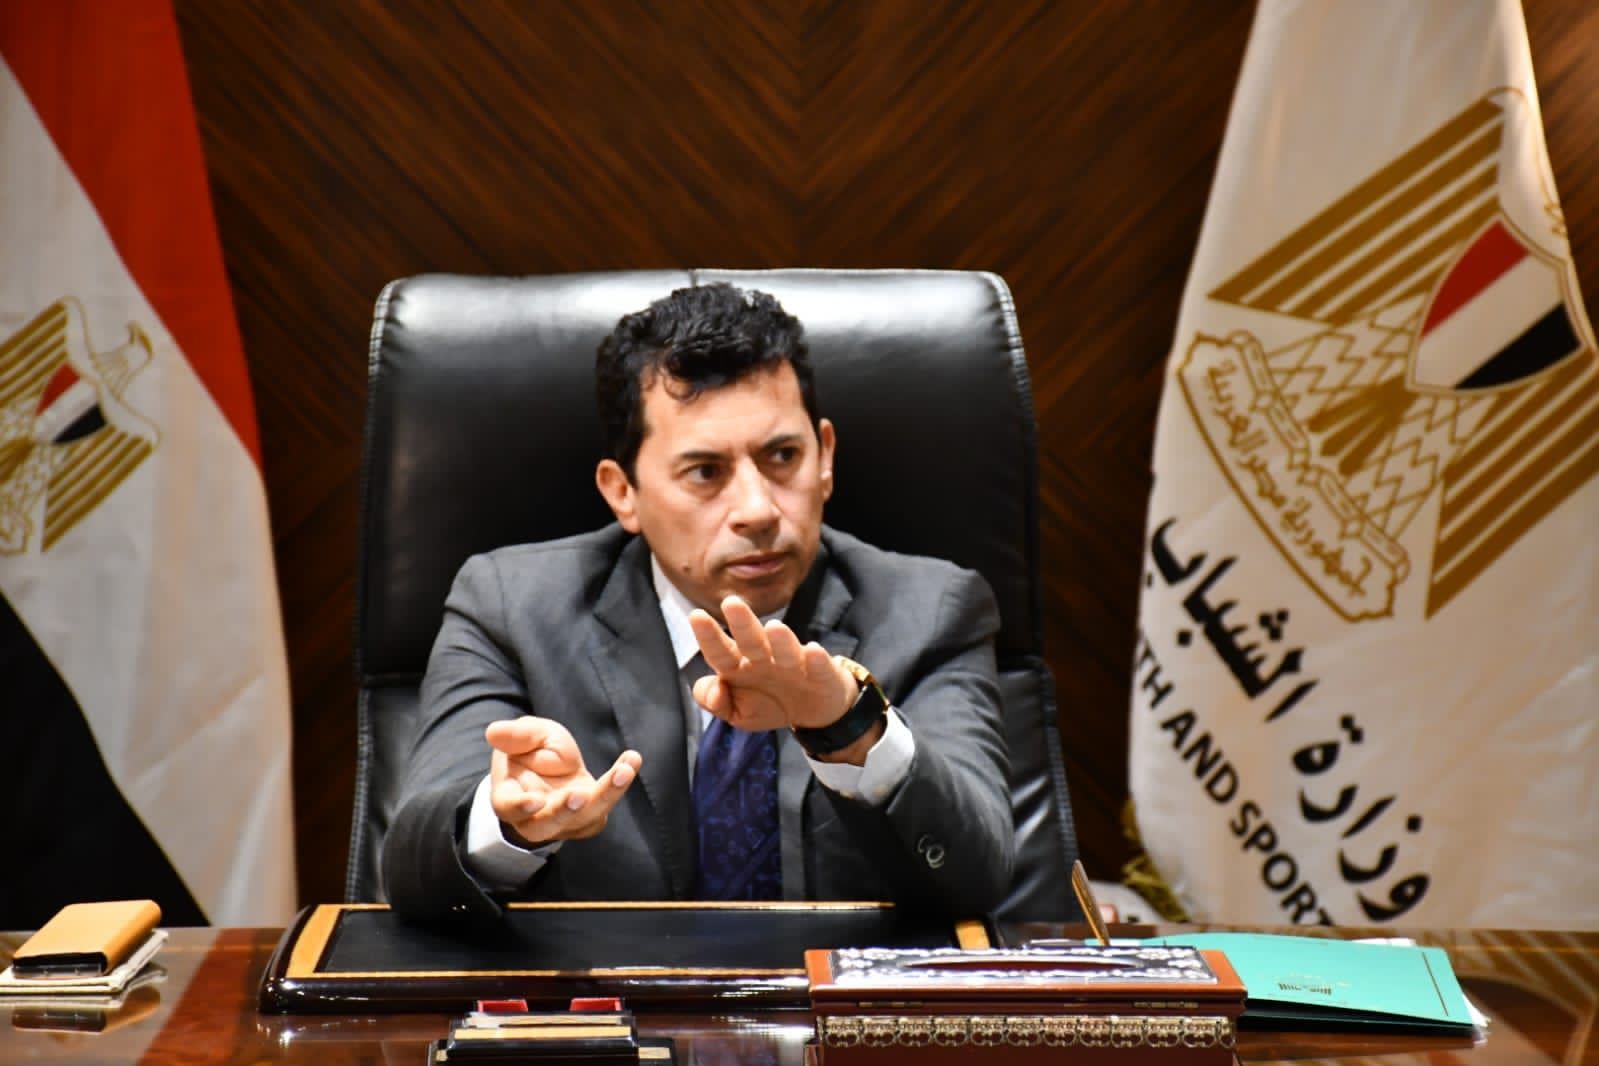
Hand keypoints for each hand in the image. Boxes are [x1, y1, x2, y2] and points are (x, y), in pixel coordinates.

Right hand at [485, 717, 640, 845]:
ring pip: (587, 817)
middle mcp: (537, 819)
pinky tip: (632, 759)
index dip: (521, 807)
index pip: (510, 809)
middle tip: (579, 794)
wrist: (545, 770)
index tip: (535, 801)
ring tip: (624, 769)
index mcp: (509, 800)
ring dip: (607, 793)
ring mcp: (567, 822)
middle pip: (552, 822)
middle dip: (566, 810)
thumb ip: (515, 736)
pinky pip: (606, 802)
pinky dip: (620, 781)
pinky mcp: (591, 816)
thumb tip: (495, 733)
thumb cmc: (527, 753)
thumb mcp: (521, 738)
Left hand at [688, 595, 858, 731]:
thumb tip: (715, 691)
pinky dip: (817, 659)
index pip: (719, 651)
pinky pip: (818, 666)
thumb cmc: (769, 703)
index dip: (708, 636)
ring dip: (780, 640)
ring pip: (785, 650)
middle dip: (742, 623)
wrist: (813, 710)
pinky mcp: (821, 673)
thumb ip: (715, 702)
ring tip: (774, 627)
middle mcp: (764, 659)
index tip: (696, 616)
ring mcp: (794, 664)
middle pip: (751, 640)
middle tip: (731, 603)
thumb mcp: (737, 712)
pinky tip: (813, 650)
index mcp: (738, 666)